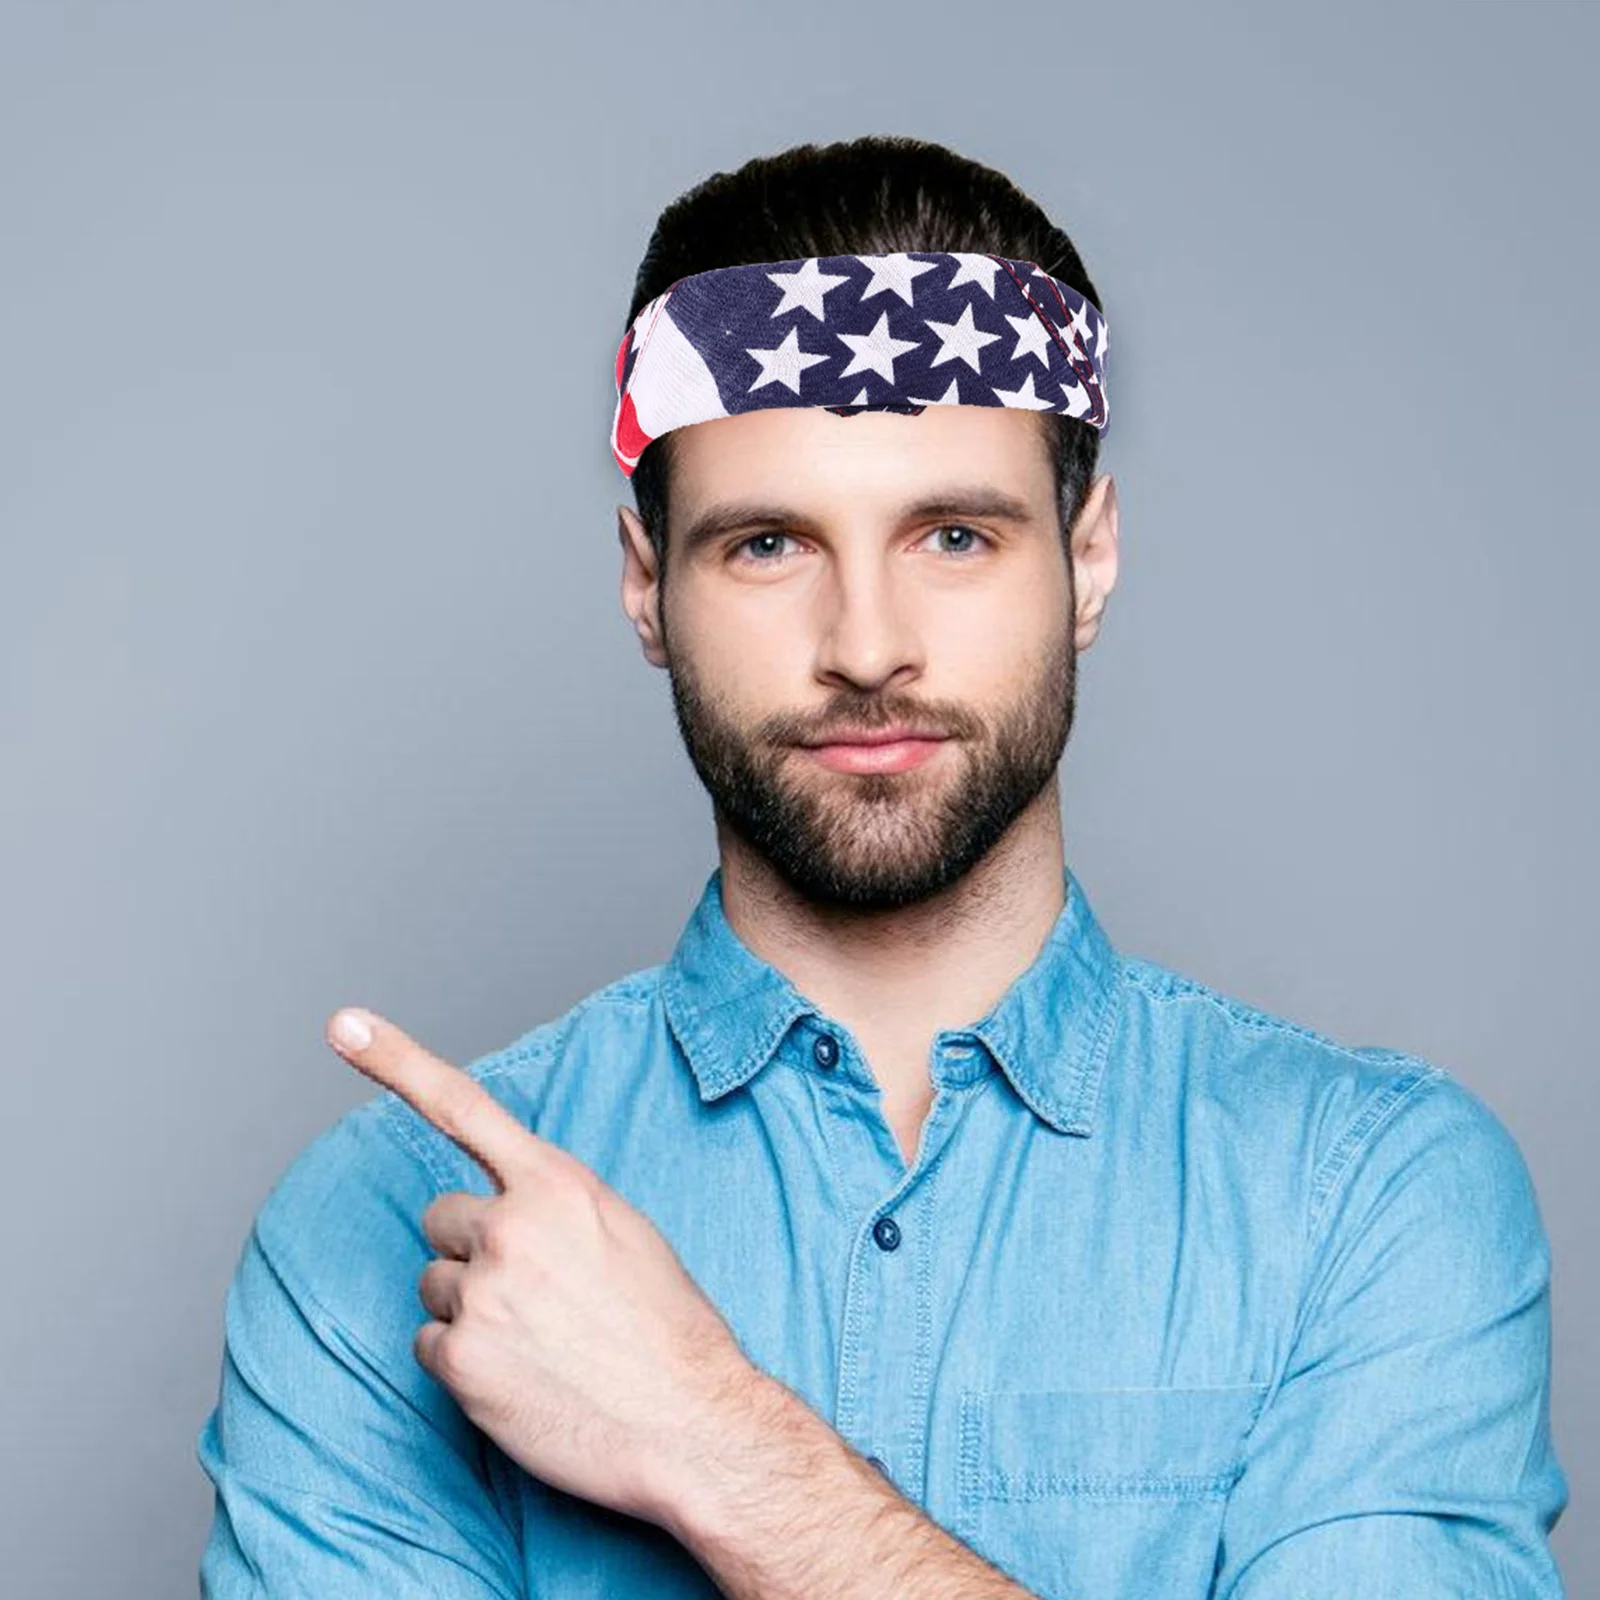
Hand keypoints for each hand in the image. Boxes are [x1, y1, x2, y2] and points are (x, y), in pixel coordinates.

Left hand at [325, 1005, 764, 1531]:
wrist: (691, 1422)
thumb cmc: (667, 1327)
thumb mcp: (624, 1230)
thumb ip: (557, 1203)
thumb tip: (508, 1205)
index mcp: (557, 1183)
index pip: (463, 1107)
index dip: (394, 1060)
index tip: (341, 1024)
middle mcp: (511, 1227)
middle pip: (441, 1217)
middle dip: (471, 1246)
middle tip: (533, 1290)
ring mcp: (482, 1293)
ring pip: (435, 1283)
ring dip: (471, 1307)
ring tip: (538, 1339)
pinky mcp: (461, 1360)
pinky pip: (429, 1344)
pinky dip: (465, 1363)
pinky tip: (521, 1378)